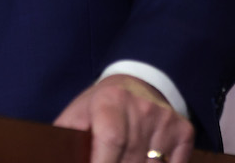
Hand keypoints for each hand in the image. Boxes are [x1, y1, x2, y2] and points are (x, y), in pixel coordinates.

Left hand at [54, 74, 194, 162]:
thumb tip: (49, 157)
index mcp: (111, 102)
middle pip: (130, 160)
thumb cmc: (102, 105)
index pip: (111, 140)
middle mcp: (143, 109)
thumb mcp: (78, 114)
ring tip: (123, 161)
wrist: (143, 80)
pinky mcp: (184, 132)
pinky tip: (144, 161)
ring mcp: (166, 121)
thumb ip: (64, 139)